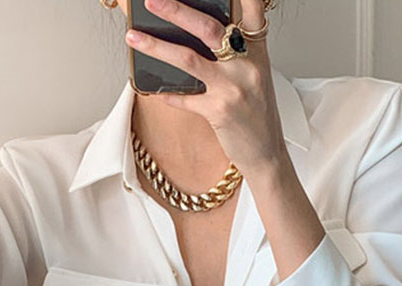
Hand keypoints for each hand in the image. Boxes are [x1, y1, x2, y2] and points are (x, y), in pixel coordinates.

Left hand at [125, 0, 286, 174]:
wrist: (267, 154)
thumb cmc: (257, 114)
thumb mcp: (253, 76)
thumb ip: (234, 53)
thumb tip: (195, 36)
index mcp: (256, 49)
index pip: (251, 7)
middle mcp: (247, 64)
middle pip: (208, 27)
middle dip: (176, 10)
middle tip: (152, 0)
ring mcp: (233, 88)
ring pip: (189, 59)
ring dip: (157, 47)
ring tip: (134, 37)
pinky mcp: (220, 112)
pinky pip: (185, 99)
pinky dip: (168, 94)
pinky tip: (154, 90)